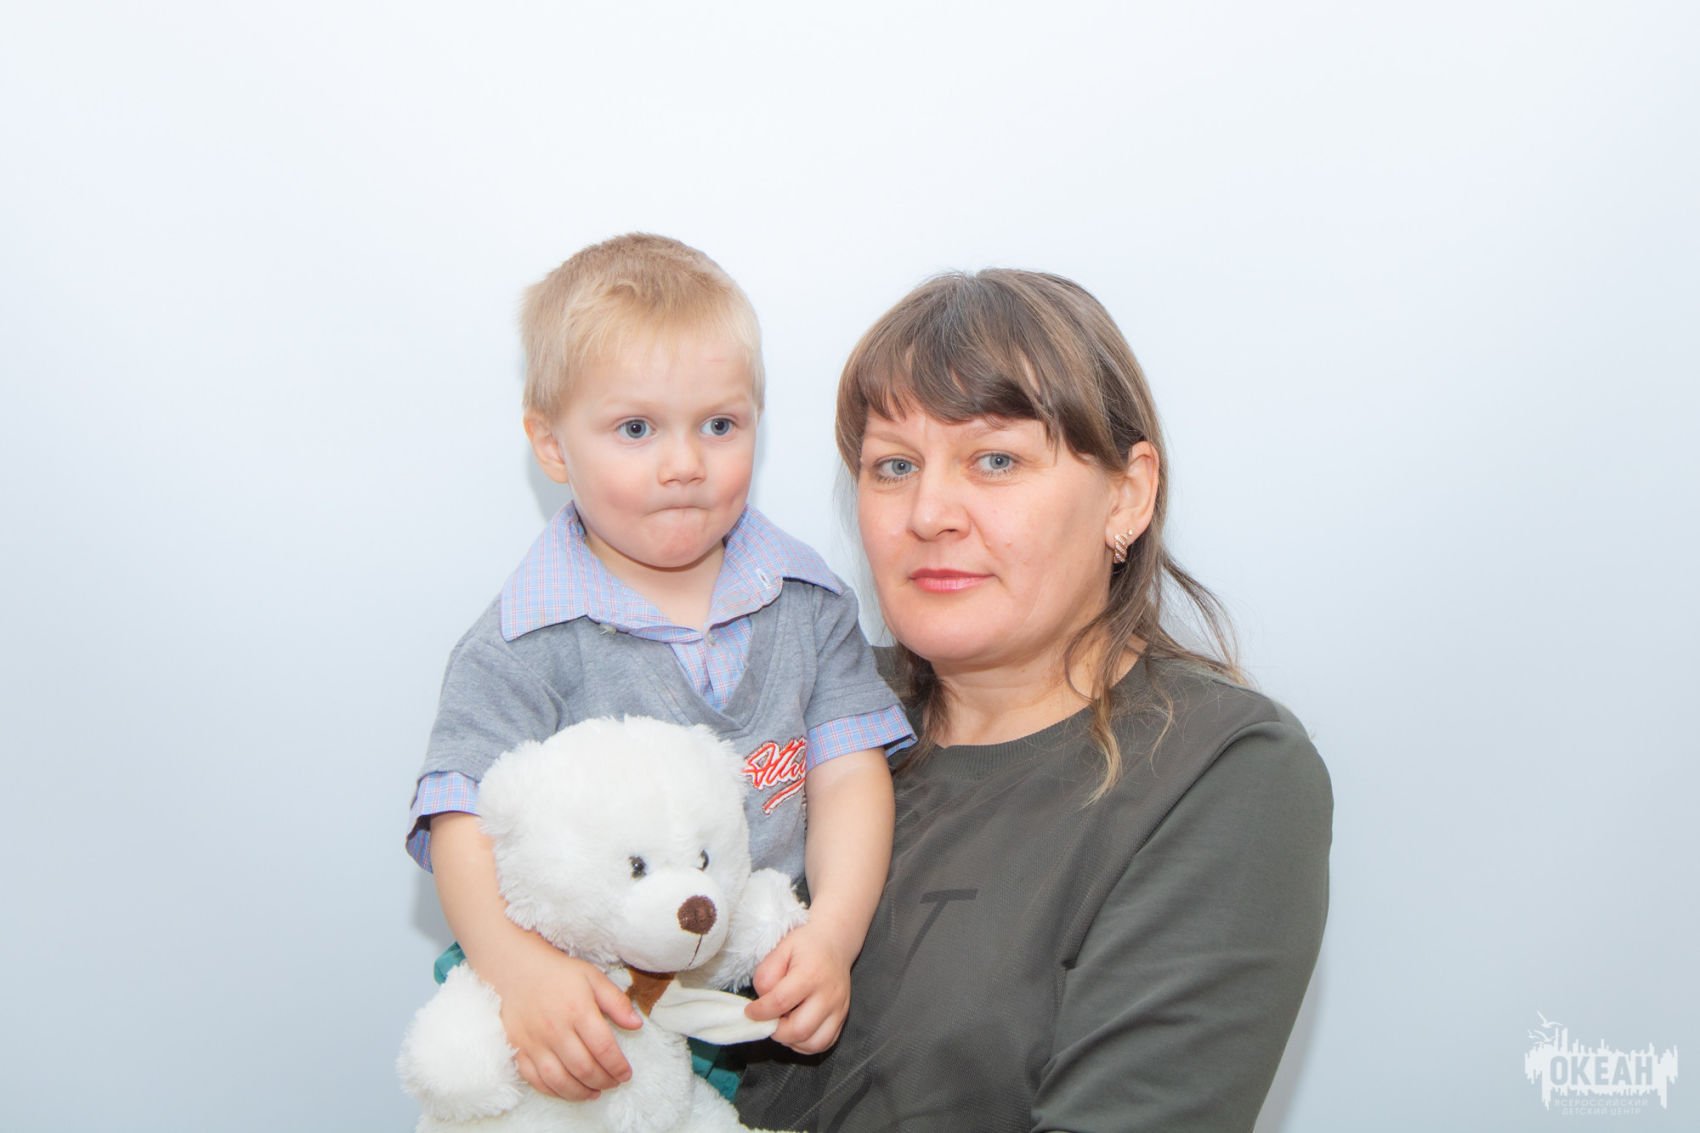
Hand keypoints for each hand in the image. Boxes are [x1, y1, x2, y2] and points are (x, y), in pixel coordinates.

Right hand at [488, 942, 643, 1100]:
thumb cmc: (559, 974)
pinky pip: (535, 1080)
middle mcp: (555, 1030)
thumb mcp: (593, 978)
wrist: (516, 970)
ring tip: (595, 1092)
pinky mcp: (518, 1050)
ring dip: (581, 1092)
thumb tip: (637, 1025)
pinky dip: (554, 1091)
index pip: (603, 1048)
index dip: (618, 1066)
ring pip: (560, 1080)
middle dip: (604, 1081)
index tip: (626, 1074)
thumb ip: (617, 1002)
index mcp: (578, 1010)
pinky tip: (568, 1090)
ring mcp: (534, 1043)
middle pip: (584, 1068)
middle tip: (613, 1083)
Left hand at [744, 920, 851, 1053]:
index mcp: (811, 975)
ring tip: (783, 1024)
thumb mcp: (780, 949)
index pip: (780, 1003)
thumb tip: (763, 1002)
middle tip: (768, 1020)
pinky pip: (824, 1043)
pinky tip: (796, 1029)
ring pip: (813, 1043)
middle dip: (776, 1031)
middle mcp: (828, 995)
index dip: (760, 1012)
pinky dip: (806, 1044)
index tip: (750, 1011)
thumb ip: (766, 974)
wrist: (835, 943)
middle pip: (799, 1030)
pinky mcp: (842, 1018)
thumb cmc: (805, 946)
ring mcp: (838, 1009)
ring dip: (791, 1040)